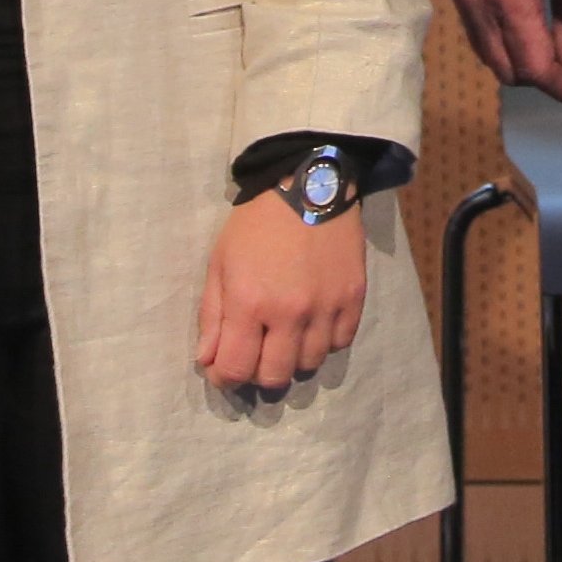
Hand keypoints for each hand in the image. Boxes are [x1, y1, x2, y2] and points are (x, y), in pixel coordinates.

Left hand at [195, 193, 372, 390]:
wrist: (308, 184)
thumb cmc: (255, 224)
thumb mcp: (220, 263)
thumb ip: (212, 316)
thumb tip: (208, 361)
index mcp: (250, 303)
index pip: (236, 370)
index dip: (224, 378)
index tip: (222, 369)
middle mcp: (290, 313)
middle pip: (275, 377)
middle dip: (257, 373)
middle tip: (254, 354)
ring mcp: (326, 308)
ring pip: (309, 364)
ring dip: (292, 358)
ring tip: (285, 336)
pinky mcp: (354, 299)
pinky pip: (340, 343)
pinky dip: (324, 341)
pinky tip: (313, 323)